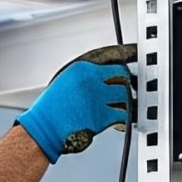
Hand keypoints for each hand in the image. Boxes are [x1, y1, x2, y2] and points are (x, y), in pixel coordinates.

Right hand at [17, 44, 135, 163]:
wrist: (44, 128)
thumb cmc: (51, 110)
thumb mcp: (66, 83)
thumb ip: (86, 80)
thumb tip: (104, 82)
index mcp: (82, 68)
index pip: (112, 56)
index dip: (127, 55)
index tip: (137, 53)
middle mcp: (91, 79)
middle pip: (122, 74)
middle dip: (129, 82)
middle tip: (134, 87)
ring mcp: (97, 97)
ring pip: (125, 94)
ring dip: (128, 102)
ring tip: (129, 107)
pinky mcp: (102, 116)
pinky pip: (123, 115)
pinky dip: (126, 120)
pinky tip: (122, 122)